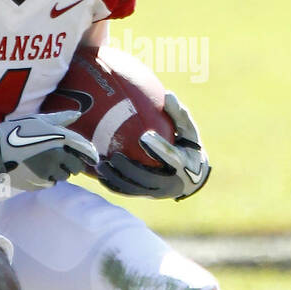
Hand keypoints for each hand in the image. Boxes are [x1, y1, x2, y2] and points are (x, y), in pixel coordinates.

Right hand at [0, 111, 98, 188]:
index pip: (84, 148)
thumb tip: (78, 114)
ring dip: (60, 171)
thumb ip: (60, 119)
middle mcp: (56, 155)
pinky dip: (48, 178)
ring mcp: (47, 171)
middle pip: (76, 166)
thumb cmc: (16, 131)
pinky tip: (38, 170)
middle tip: (65, 160)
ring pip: (64, 176)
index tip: (94, 159)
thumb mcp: (38, 120)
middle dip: (73, 164)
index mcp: (58, 138)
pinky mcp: (38, 183)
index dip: (91, 154)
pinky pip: (51, 183)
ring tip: (46, 163)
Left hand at [96, 92, 210, 200]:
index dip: (158, 148)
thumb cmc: (189, 147)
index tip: (144, 136)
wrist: (192, 177)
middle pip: (147, 178)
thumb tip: (167, 94)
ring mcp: (157, 192)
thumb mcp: (189, 130)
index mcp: (184, 164)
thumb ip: (179, 114)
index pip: (171, 157)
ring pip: (134, 188)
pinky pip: (127, 191)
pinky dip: (112, 184)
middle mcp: (170, 182)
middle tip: (115, 157)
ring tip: (100, 167)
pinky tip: (97, 174)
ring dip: (116, 179)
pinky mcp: (146, 195)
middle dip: (130, 169)